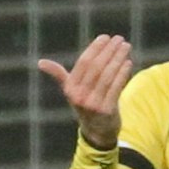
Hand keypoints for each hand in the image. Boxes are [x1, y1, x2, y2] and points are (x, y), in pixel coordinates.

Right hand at [37, 34, 132, 149]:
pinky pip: (116, 88)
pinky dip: (122, 74)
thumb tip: (40, 63)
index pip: (84, 63)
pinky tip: (128, 62)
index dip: (95, 48)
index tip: (105, 37)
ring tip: (126, 47)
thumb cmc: (84, 104)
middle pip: (96, 68)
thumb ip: (59, 75)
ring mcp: (93, 104)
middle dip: (109, 51)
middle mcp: (80, 97)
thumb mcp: (70, 91)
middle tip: (119, 39)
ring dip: (118, 59)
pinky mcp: (107, 111)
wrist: (96, 131)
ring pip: (107, 76)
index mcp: (70, 88)